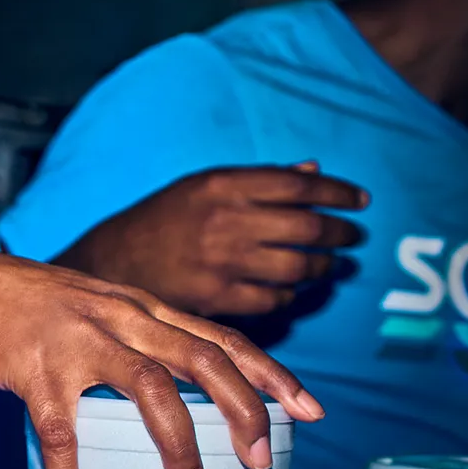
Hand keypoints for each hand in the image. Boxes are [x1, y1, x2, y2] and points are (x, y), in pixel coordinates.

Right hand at [0, 253, 323, 468]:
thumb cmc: (34, 306)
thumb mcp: (101, 306)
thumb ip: (142, 337)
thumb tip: (185, 393)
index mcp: (144, 308)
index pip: (222, 336)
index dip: (271, 373)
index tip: (311, 410)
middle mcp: (122, 320)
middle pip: (202, 359)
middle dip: (242, 411)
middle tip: (261, 460)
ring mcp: (80, 343)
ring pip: (148, 388)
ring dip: (176, 444)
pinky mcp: (36, 370)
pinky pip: (61, 433)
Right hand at [54, 163, 367, 316]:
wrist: (107, 262)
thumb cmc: (159, 222)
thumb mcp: (201, 186)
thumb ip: (258, 180)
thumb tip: (314, 169)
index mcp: (220, 185)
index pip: (298, 184)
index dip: (337, 192)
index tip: (360, 200)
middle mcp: (224, 220)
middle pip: (308, 227)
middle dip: (341, 233)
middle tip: (352, 237)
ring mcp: (221, 261)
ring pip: (298, 266)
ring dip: (323, 267)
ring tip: (330, 265)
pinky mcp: (216, 298)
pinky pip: (274, 299)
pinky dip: (290, 295)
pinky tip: (291, 289)